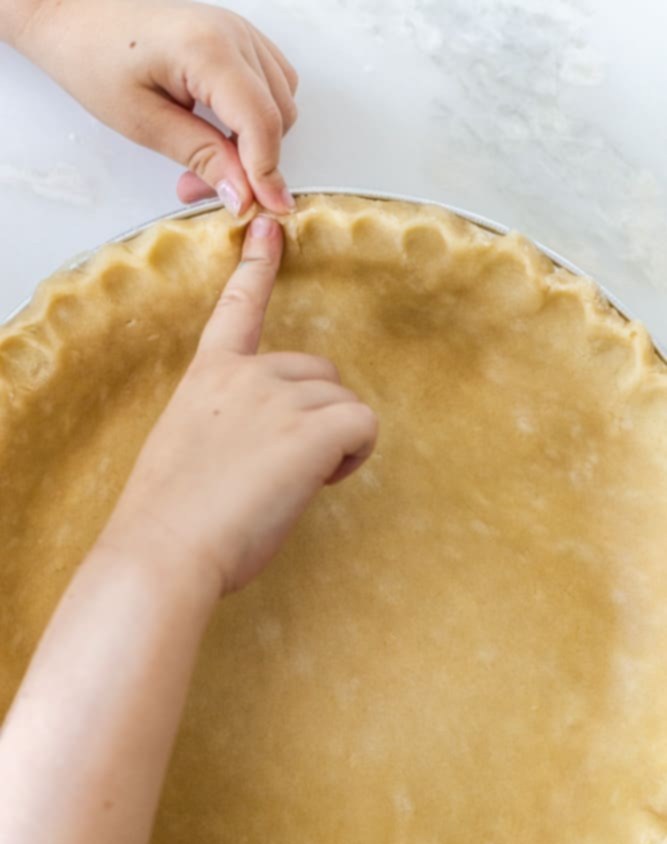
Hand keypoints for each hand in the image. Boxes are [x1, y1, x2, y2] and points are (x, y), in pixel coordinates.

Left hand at [11, 0, 298, 214]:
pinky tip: (221, 131)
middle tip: (201, 187)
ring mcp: (241, 32)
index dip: (267, 173)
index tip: (269, 210)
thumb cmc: (95, 59)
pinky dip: (257, 118)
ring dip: (255, 143)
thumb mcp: (143, 123)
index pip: (261, 122)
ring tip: (207, 161)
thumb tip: (244, 195)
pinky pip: (275, 86)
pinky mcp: (239, 38)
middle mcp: (235, 34)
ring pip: (282, 104)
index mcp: (208, 49)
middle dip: (252, 162)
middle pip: (278, 117)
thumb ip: (201, 157)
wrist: (76, 16)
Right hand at [103, 215, 377, 594]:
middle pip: (318, 371)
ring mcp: (279, 396)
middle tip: (286, 466)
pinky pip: (364, 425)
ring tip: (295, 481)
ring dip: (334, 440)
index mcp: (209, 375)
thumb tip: (260, 447)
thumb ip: (227, 426)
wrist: (163, 548)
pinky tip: (323, 480)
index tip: (270, 226)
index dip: (258, 264)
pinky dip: (356, 454)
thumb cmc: (169, 516)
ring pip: (343, 402)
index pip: (238, 306)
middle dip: (316, 415)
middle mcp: (247, 373)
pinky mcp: (312, 429)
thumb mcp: (188, 449)